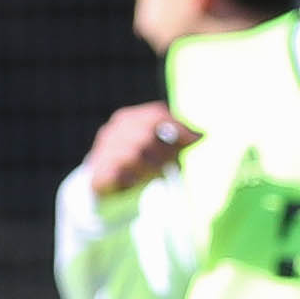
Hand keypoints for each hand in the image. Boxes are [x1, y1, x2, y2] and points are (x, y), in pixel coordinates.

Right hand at [81, 103, 195, 200]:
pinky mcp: (98, 173)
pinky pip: (120, 174)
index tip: (195, 139)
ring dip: (151, 167)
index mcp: (128, 118)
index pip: (156, 114)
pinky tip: (135, 182)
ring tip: (155, 175)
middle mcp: (113, 130)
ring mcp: (103, 151)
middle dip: (165, 151)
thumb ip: (177, 140)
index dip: (177, 126)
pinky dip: (132, 179)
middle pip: (146, 134)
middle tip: (173, 164)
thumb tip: (201, 134)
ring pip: (134, 154)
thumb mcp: (159, 148)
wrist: (104, 184)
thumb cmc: (138, 163)